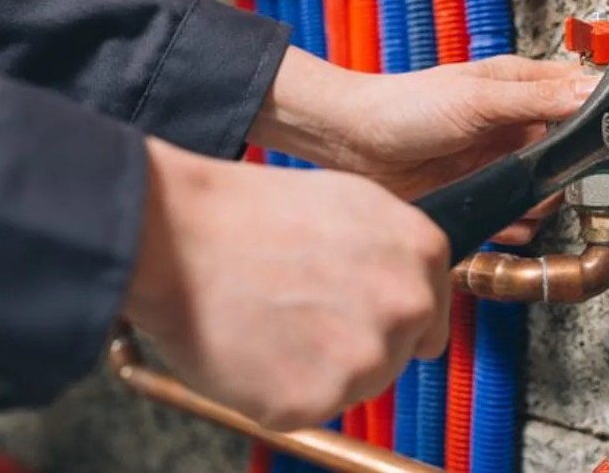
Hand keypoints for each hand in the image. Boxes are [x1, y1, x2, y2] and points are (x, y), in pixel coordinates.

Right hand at [124, 137, 449, 430]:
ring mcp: (364, 357)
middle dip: (355, 344)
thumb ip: (395, 248)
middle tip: (301, 313)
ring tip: (273, 321)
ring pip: (354, 386)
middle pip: (395, 356)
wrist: (178, 237)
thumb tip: (410, 282)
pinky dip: (278, 390)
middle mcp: (406, 306)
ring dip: (318, 368)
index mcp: (421, 252)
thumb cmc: (252, 213)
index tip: (356, 312)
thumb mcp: (350, 200)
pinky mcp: (316, 400)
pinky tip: (255, 347)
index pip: (431, 317)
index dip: (388, 317)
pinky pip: (306, 409)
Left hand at [249, 48, 597, 243]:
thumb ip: (538, 99)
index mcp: (521, 88)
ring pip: (546, 195)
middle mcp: (515, 126)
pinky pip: (516, 219)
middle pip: (571, 159)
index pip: (582, 100)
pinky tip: (492, 217)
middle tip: (538, 178)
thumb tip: (593, 92)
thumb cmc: (402, 107)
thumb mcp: (476, 98)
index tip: (594, 143)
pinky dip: (511, 225)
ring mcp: (499, 163)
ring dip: (533, 206)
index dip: (596, 122)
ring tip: (508, 198)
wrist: (352, 144)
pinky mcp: (481, 194)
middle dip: (560, 177)